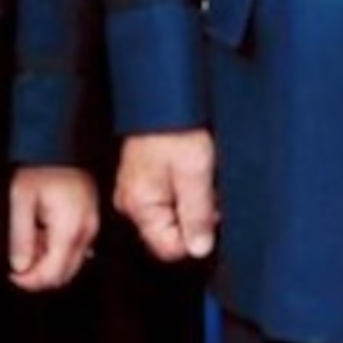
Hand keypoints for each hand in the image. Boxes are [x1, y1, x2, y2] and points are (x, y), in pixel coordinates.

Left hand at [7, 165, 99, 291]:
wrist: (61, 143)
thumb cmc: (41, 167)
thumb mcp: (21, 199)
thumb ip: (20, 237)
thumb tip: (20, 267)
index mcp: (69, 230)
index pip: (52, 275)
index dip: (29, 281)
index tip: (12, 273)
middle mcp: (87, 232)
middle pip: (64, 275)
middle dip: (39, 275)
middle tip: (18, 260)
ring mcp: (92, 227)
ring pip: (71, 264)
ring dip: (49, 262)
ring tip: (30, 239)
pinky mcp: (91, 220)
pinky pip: (77, 249)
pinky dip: (59, 251)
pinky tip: (43, 233)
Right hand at [113, 129, 217, 262]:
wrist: (164, 93)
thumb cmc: (176, 127)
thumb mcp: (195, 173)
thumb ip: (197, 216)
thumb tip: (200, 249)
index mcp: (139, 206)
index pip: (170, 248)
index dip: (196, 235)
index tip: (210, 212)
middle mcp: (132, 202)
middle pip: (171, 231)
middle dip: (196, 216)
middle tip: (207, 186)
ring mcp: (137, 188)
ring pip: (174, 213)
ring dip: (194, 200)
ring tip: (200, 171)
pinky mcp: (145, 176)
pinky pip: (170, 196)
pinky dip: (187, 187)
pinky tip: (193, 167)